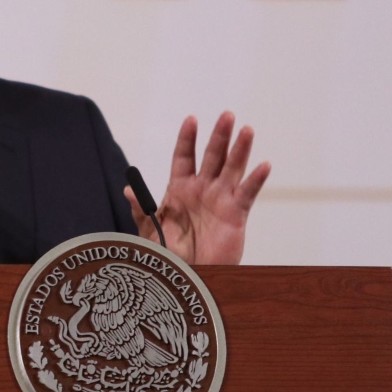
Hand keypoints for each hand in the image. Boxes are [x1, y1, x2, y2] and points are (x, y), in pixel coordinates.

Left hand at [124, 112, 270, 264]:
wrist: (188, 276)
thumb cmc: (169, 254)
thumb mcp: (151, 231)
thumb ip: (141, 210)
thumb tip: (128, 190)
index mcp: (180, 189)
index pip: (184, 157)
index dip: (188, 138)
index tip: (191, 119)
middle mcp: (202, 190)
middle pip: (212, 156)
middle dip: (219, 136)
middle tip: (227, 115)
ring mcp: (221, 200)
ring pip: (232, 168)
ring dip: (240, 149)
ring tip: (246, 130)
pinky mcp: (236, 214)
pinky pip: (247, 194)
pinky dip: (255, 180)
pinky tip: (263, 165)